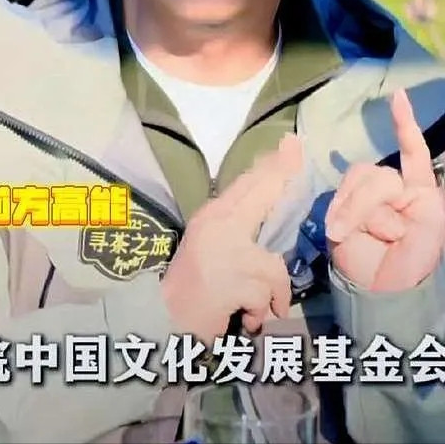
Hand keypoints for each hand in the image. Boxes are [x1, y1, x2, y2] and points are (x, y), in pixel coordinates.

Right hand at [160, 134, 302, 344]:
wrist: (165, 317)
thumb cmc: (191, 285)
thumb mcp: (211, 245)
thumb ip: (237, 227)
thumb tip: (270, 209)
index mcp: (213, 216)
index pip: (246, 183)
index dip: (273, 164)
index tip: (292, 144)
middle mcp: (218, 225)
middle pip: (260, 194)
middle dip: (283, 176)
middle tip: (298, 152)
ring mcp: (227, 252)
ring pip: (273, 265)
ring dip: (273, 291)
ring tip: (261, 306)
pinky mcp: (235, 281)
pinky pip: (267, 294)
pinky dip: (262, 310)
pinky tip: (250, 317)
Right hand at [326, 89, 444, 291]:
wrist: (386, 289)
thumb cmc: (417, 258)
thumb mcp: (426, 220)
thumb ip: (400, 191)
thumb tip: (368, 178)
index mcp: (416, 189)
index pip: (412, 151)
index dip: (405, 124)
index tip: (398, 96)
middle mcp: (388, 188)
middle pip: (377, 173)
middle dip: (379, 201)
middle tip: (391, 235)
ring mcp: (361, 198)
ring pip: (358, 183)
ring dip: (363, 212)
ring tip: (366, 238)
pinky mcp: (338, 209)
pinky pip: (343, 200)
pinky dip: (347, 216)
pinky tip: (343, 234)